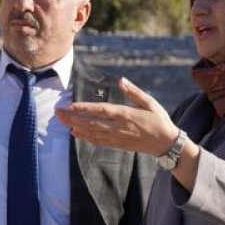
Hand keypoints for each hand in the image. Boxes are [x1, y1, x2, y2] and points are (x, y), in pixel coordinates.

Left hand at [56, 77, 177, 154]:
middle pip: (91, 122)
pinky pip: (98, 141)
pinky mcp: (117, 144)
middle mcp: (119, 127)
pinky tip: (75, 132)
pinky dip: (85, 137)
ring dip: (75, 126)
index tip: (70, 106)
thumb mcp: (149, 102)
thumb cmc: (159, 120)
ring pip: (92, 133)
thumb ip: (133, 91)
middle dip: (73, 117)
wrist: (166, 143)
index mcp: (126, 114)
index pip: (101, 110)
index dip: (84, 109)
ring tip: (62, 120)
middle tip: (58, 112)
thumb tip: (120, 80)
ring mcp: (117, 137)